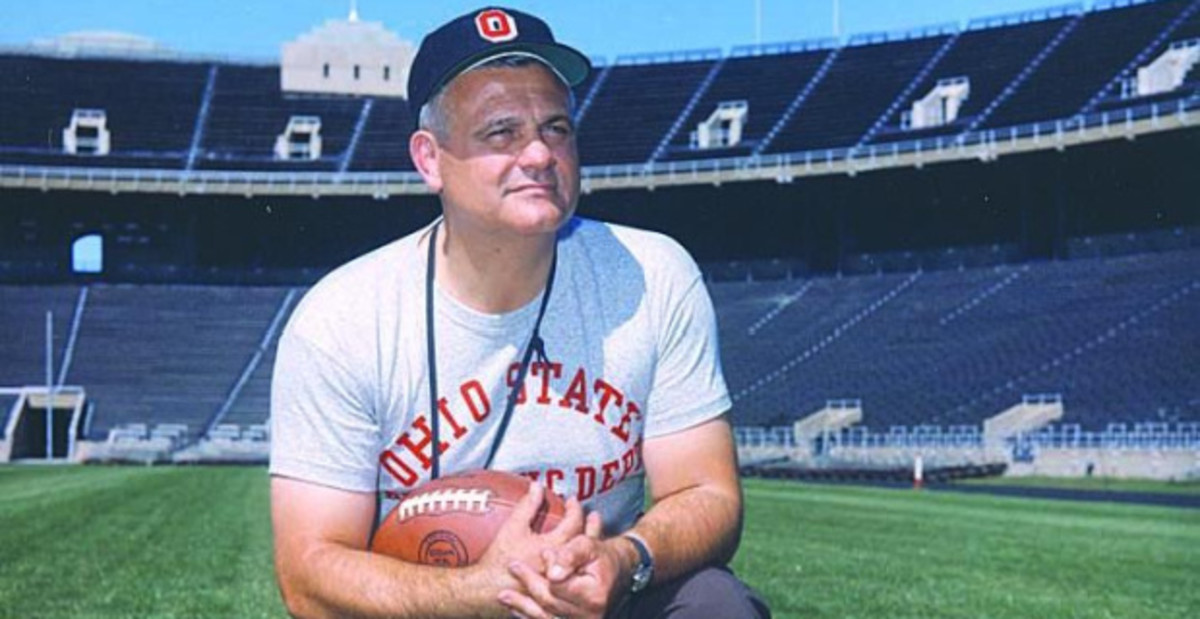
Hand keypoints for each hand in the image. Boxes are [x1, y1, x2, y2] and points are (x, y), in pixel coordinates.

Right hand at [471, 483, 586, 611]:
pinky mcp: (556, 589)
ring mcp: (560, 579)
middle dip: (587, 525)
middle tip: (585, 514)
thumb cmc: (499, 559)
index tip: (571, 501)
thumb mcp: (512, 527)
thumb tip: (537, 486)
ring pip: (580, 559)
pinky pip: (572, 572)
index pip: (574, 523)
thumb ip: (528, 506)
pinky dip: (574, 561)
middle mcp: (561, 564)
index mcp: (553, 547)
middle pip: (582, 542)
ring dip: (582, 543)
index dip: (575, 508)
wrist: (488, 589)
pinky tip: (570, 555)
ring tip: (582, 532)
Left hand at [499, 511, 632, 618]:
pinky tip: (516, 608)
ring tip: (503, 596)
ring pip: (544, 617)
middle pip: (549, 602)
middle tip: (512, 567)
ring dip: (522, 606)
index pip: (558, 586)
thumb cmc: (600, 555)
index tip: (538, 554)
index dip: (544, 570)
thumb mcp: (587, 545)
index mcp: (593, 596)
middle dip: (528, 584)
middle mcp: (589, 615)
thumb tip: (551, 571)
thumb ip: (569, 555)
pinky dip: (530, 616)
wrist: (616, 571)